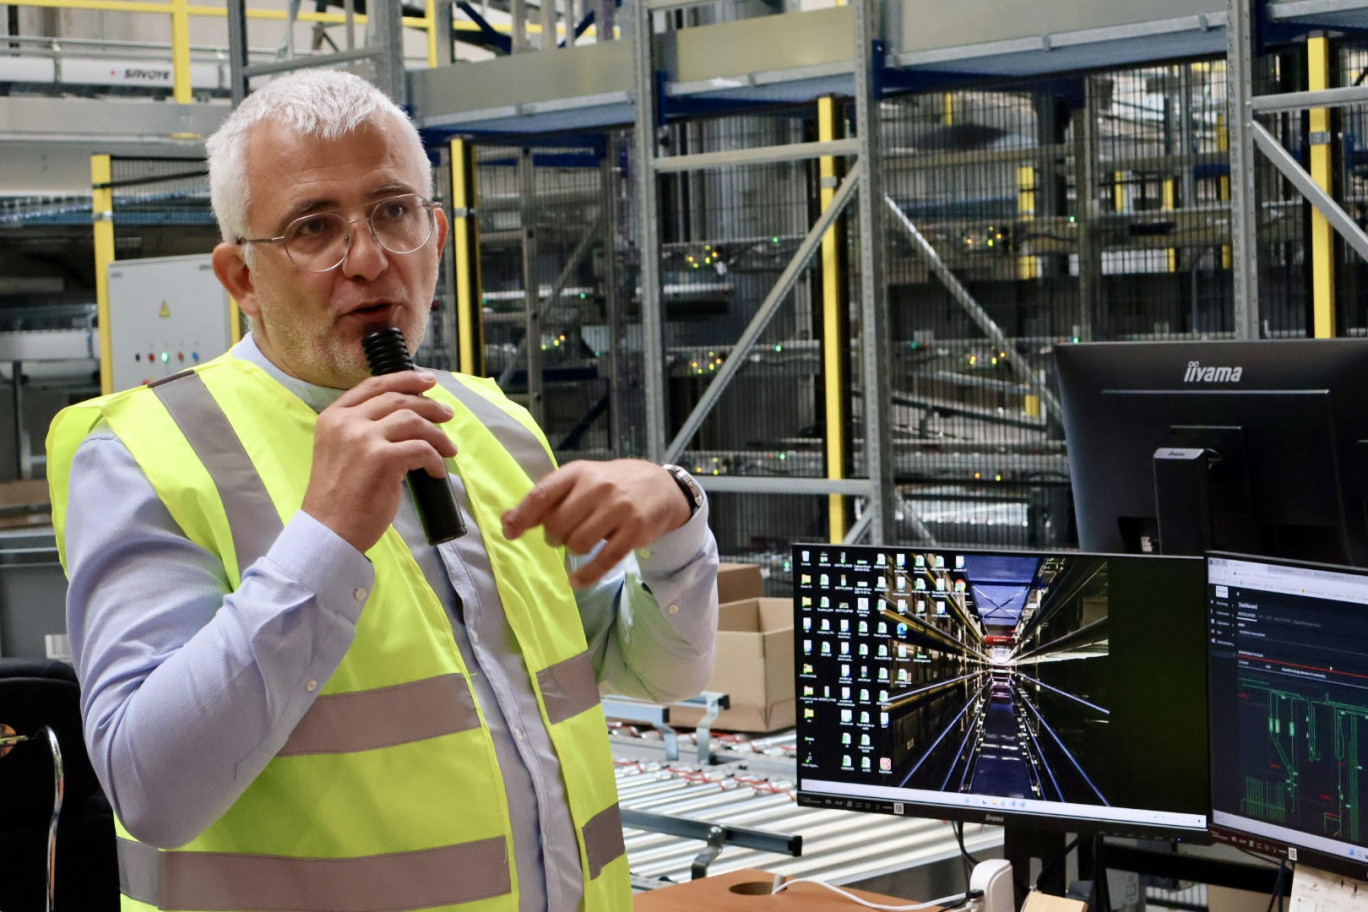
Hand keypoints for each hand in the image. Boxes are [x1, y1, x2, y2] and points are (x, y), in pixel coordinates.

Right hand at [302, 371, 456, 552]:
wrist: (330, 531)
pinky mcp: (383, 459)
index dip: (404, 378)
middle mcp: (346, 423)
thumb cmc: (339, 498)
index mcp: (333, 417)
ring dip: (438, 434)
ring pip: (414, 421)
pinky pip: (422, 449)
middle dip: (429, 405)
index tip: (428, 381)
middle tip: (448, 414)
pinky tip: (437, 471)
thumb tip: (407, 417)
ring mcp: (364, 439)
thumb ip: (362, 430)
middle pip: (398, 400)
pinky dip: (436, 459)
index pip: (373, 385)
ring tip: (448, 448)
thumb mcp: (340, 451)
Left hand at [501, 459, 691, 587]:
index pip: (542, 494)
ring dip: (573, 549)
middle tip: (562, 535)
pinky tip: (577, 580)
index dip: (522, 516)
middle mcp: (598, 486)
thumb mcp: (579, 483)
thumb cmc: (611, 485)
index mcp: (578, 472)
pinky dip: (587, 575)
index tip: (510, 533)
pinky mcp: (634, 531)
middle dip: (554, 536)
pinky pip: (604, 560)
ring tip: (580, 543)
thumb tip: (508, 522)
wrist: (660, 486)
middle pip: (558, 524)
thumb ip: (546, 501)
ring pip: (578, 543)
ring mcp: (618, 509)